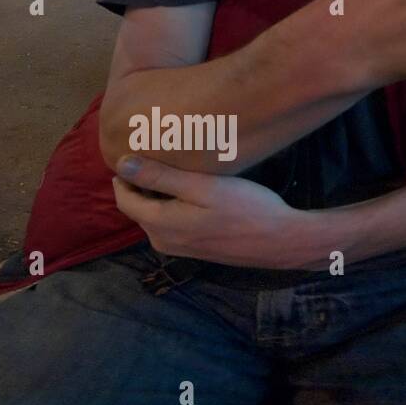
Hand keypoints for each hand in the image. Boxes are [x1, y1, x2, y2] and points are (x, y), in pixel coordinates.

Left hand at [112, 156, 331, 268]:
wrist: (284, 242)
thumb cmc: (246, 209)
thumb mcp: (202, 186)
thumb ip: (160, 176)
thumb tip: (121, 163)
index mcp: (158, 225)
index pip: (123, 197)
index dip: (125, 175)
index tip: (135, 152)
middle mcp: (162, 242)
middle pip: (137, 207)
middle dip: (141, 184)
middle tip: (157, 158)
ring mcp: (178, 249)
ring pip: (153, 216)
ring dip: (157, 195)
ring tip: (175, 172)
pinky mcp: (194, 251)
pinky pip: (170, 225)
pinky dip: (172, 207)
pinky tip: (191, 193)